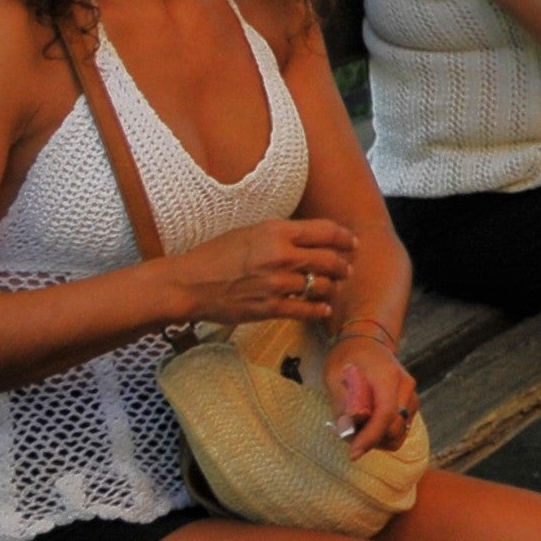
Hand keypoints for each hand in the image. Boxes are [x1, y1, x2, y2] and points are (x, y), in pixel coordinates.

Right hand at [169, 217, 360, 326]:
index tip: (352, 243)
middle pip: (330, 260)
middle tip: (347, 268)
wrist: (189, 284)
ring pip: (321, 286)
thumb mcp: (251, 232)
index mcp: (276, 231)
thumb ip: (282, 234)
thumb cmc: (216, 255)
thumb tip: (311, 239)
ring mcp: (277, 283)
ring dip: (331, 287)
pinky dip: (318, 309)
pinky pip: (305, 309)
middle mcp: (281, 255)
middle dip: (343, 265)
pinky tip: (322, 308)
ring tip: (332, 287)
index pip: (326, 231)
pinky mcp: (270, 308)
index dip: (344, 237)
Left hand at [324, 333, 418, 457]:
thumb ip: (342, 404)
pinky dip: (384, 434)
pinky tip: (367, 424)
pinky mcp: (410, 404)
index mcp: (387, 376)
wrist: (367, 342)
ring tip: (357, 428)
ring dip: (378, 439)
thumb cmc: (348, 358)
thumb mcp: (334, 376)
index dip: (370, 437)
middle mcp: (405, 386)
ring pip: (400, 432)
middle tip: (348, 434)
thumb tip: (347, 432)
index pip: (385, 413)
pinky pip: (400, 428)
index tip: (353, 454)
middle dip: (371, 439)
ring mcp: (411, 395)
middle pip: (395, 428)